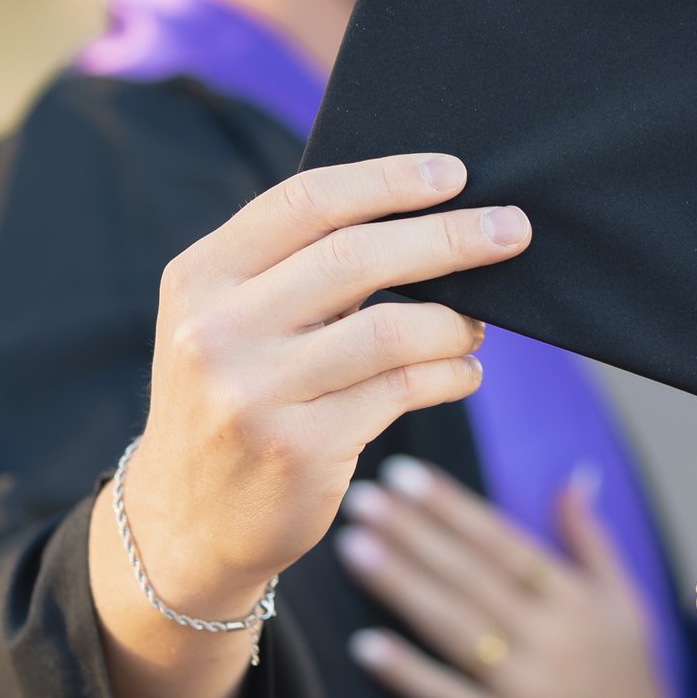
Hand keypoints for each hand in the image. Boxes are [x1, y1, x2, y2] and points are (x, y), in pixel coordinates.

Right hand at [90, 150, 529, 697]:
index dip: (388, 181)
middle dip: (448, 237)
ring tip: (479, 324)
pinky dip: (447, 374)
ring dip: (455, 320)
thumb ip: (293, 269)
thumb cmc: (230, 400)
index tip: (455, 174)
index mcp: (199, 277)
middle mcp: (216, 331)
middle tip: (512, 230)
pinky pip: (400, 392)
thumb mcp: (225, 323)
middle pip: (356, 258)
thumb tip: (423, 215)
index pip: (305, 202)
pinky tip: (463, 371)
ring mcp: (255, 393)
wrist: (184, 523)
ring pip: (391, 329)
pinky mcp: (299, 450)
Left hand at [338, 456, 696, 697]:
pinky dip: (409, 673)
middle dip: (413, 533)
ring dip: (401, 586)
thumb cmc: (632, 689)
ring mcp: (527, 689)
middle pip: (470, 575)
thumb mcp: (628, 606)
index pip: (502, 542)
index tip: (404, 475)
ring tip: (355, 549)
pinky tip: (366, 647)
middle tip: (362, 498)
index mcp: (578, 600)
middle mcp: (552, 637)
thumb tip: (574, 478)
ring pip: (455, 626)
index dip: (450, 507)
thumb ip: (593, 540)